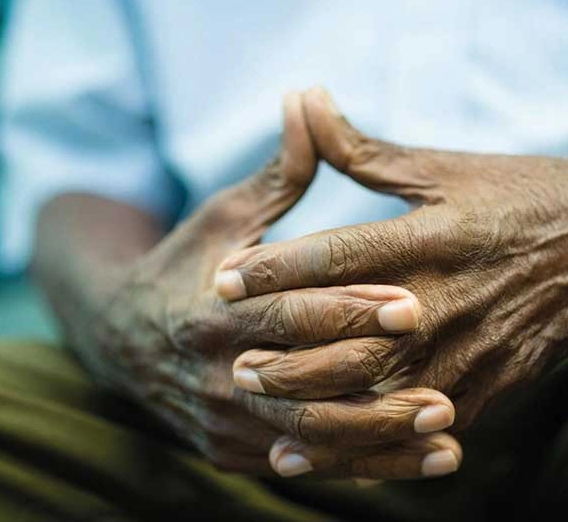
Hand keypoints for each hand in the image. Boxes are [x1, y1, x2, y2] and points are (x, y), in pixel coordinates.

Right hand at [91, 93, 460, 477]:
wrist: (120, 339)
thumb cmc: (188, 265)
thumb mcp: (225, 216)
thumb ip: (278, 174)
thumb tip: (307, 100)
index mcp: (210, 311)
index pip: (286, 314)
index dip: (347, 311)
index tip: (411, 303)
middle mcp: (214, 375)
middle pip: (301, 387)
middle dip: (373, 385)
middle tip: (442, 386)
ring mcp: (222, 422)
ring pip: (309, 437)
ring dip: (380, 441)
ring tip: (447, 435)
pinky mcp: (233, 452)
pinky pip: (306, 463)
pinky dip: (366, 467)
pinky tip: (423, 463)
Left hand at [217, 89, 567, 437]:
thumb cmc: (518, 192)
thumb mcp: (442, 167)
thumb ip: (364, 150)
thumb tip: (305, 102)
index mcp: (434, 235)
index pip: (340, 255)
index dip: (277, 268)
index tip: (224, 279)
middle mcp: (452, 296)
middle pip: (356, 340)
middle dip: (290, 357)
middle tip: (234, 364)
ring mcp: (478, 347)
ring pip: (388, 395)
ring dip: (323, 412)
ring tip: (269, 418)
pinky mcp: (499, 381)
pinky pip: (430, 422)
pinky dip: (379, 442)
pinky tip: (336, 451)